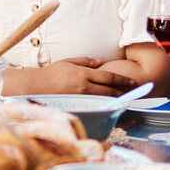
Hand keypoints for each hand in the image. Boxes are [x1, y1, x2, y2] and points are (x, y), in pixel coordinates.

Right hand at [10, 58, 141, 96]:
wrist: (35, 86)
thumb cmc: (51, 72)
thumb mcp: (69, 62)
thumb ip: (86, 61)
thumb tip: (101, 62)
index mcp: (83, 73)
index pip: (108, 76)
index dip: (121, 79)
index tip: (132, 81)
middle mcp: (83, 86)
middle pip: (108, 90)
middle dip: (123, 92)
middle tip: (134, 93)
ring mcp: (79, 97)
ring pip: (103, 100)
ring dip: (116, 100)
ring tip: (126, 101)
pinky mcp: (76, 106)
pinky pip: (93, 106)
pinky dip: (103, 106)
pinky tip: (110, 107)